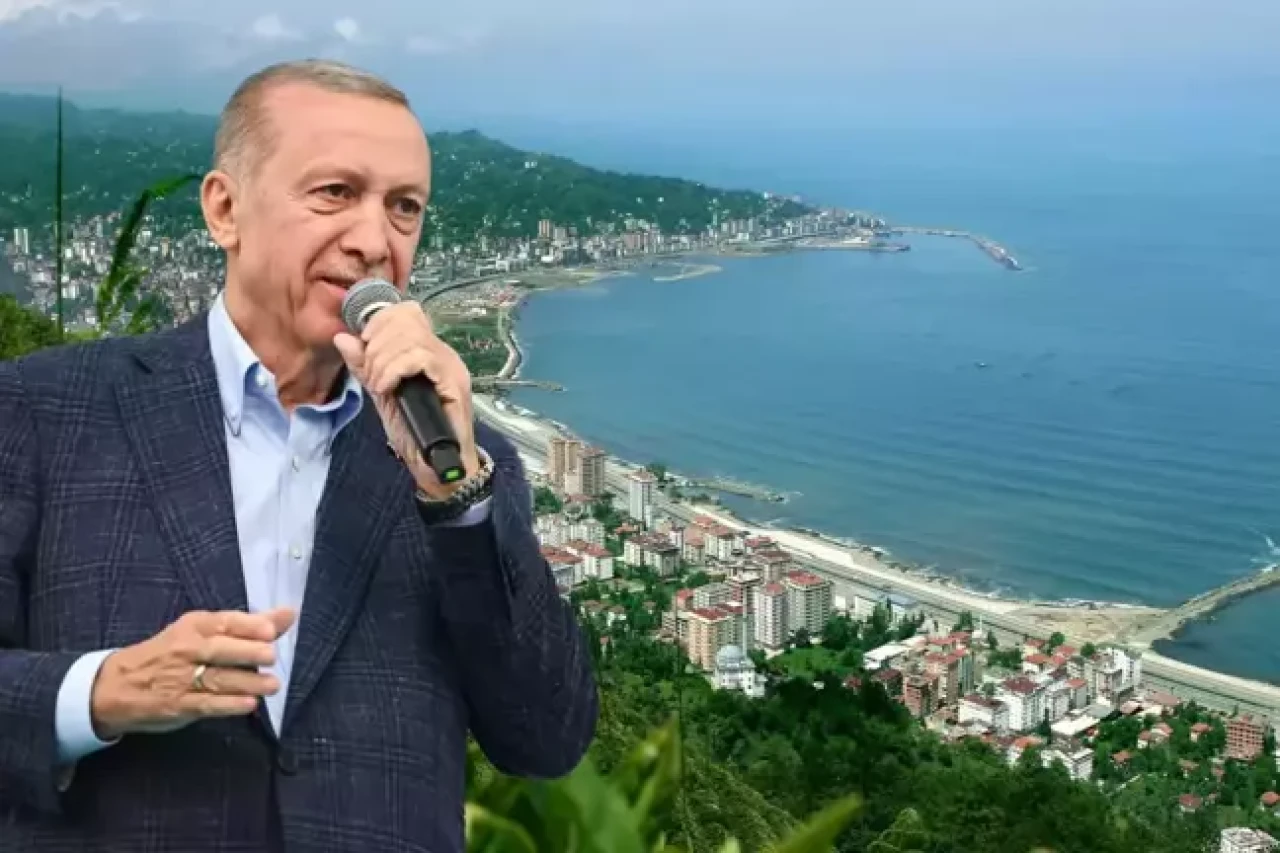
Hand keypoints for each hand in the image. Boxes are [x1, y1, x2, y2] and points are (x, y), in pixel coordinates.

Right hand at [89, 608, 294, 740]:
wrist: (115, 686)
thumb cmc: (169, 654)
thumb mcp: (201, 632)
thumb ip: (247, 625)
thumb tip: (288, 613)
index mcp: (194, 626)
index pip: (224, 622)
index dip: (248, 625)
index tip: (271, 629)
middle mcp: (187, 649)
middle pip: (220, 649)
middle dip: (246, 651)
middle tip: (270, 655)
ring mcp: (181, 679)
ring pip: (218, 679)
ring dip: (247, 682)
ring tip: (272, 685)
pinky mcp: (178, 705)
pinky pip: (207, 704)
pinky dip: (229, 705)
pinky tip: (249, 705)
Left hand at [333, 300, 479, 498]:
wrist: (437, 467)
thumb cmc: (414, 434)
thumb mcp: (381, 394)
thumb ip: (365, 367)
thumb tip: (342, 337)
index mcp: (426, 351)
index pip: (407, 312)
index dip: (380, 320)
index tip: (364, 343)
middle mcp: (442, 353)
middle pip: (406, 320)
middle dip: (376, 345)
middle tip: (371, 375)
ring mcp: (451, 367)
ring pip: (411, 338)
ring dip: (383, 361)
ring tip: (379, 385)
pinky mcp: (454, 383)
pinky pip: (419, 358)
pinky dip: (395, 370)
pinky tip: (387, 388)